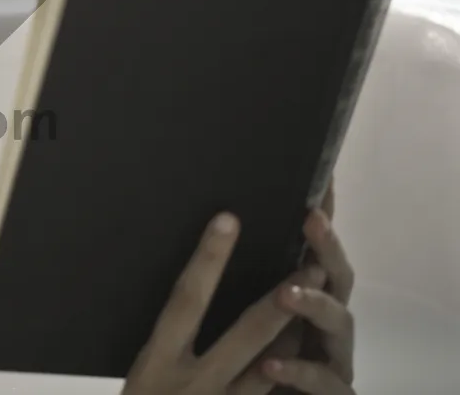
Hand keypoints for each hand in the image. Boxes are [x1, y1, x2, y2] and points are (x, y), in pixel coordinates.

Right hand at [122, 212, 327, 394]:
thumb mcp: (142, 378)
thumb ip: (168, 347)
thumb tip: (191, 301)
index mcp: (157, 361)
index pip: (186, 300)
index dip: (207, 260)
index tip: (228, 219)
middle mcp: (191, 384)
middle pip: (243, 335)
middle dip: (279, 300)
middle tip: (308, 264)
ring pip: (269, 372)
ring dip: (297, 340)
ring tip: (319, 306)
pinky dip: (292, 383)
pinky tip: (312, 366)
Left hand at [258, 180, 356, 393]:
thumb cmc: (246, 375)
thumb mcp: (240, 327)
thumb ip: (237, 290)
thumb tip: (212, 228)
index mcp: (303, 301)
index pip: (312, 251)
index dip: (320, 218)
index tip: (318, 177)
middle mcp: (323, 326)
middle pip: (335, 279)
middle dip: (325, 248)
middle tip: (311, 218)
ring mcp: (333, 360)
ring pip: (337, 325)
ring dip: (314, 304)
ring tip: (288, 291)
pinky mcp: (333, 394)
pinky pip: (326, 384)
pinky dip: (300, 372)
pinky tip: (273, 364)